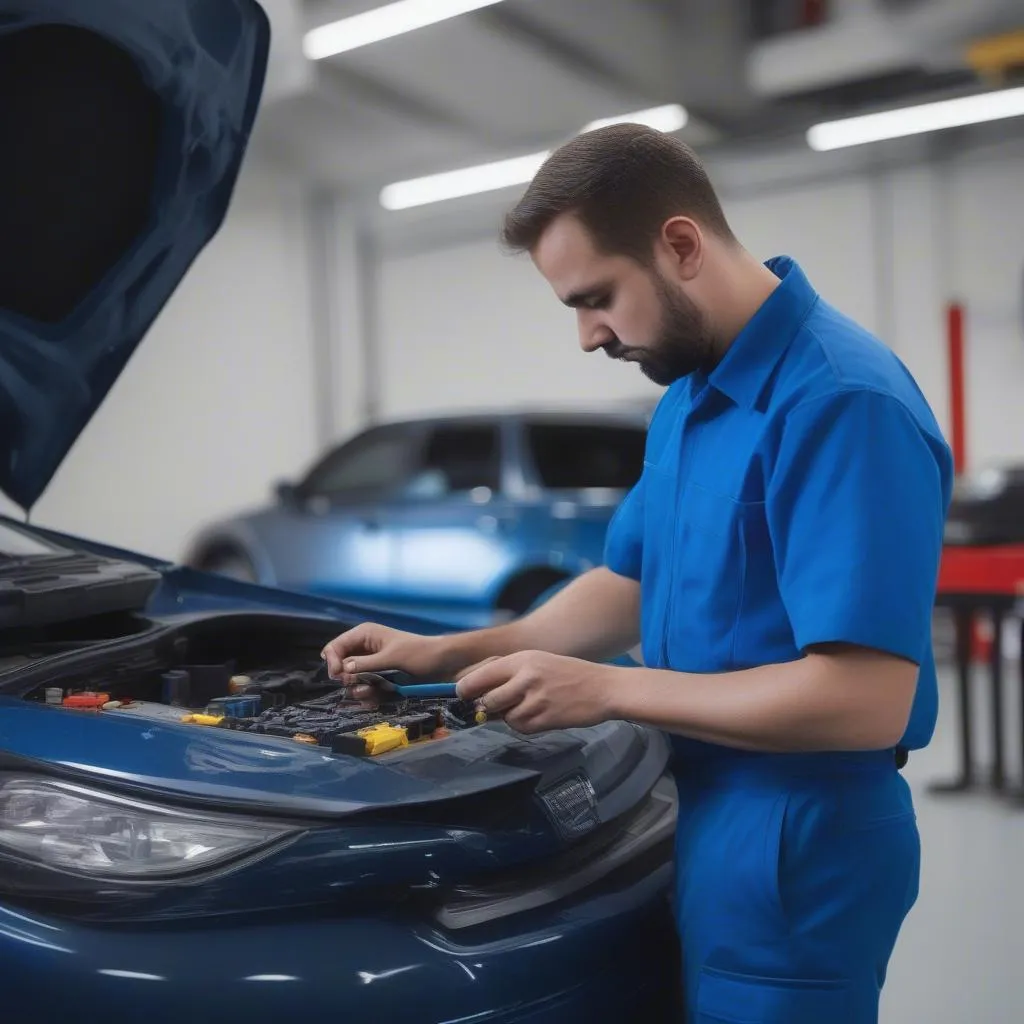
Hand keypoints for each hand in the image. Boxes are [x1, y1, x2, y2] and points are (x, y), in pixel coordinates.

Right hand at [322, 623, 449, 701]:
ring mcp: (371, 665)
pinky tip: (377, 699)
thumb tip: (343, 670)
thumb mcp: (392, 657)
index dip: (332, 662)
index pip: (335, 647)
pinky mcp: (379, 679)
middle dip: (347, 679)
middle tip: (359, 684)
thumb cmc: (420, 654)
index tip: (339, 677)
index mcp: (365, 635)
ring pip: (351, 681)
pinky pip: (364, 689)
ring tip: (373, 692)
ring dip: (359, 689)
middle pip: (340, 666)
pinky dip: (368, 696)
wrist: (443, 665)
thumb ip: (366, 664)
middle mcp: (364, 649)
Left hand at [456, 651, 615, 733]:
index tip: (463, 695)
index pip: (479, 677)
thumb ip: (510, 672)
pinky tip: (541, 714)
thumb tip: (480, 688)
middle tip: (496, 706)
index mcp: (522, 660)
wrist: (603, 688)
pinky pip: (520, 727)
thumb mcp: (538, 661)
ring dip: (509, 716)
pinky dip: (524, 725)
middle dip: (488, 707)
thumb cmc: (570, 674)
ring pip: (503, 716)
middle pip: (487, 700)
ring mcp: (534, 700)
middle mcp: (525, 678)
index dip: (465, 690)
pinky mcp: (544, 720)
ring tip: (529, 706)